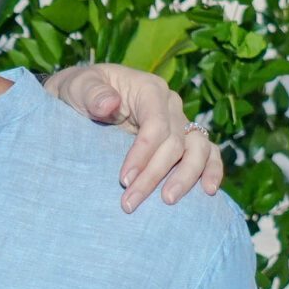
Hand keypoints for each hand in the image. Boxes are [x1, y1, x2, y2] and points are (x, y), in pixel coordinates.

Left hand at [43, 63, 224, 210]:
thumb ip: (91, 93)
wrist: (81, 101)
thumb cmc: (80, 92)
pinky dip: (211, 170)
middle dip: (154, 175)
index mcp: (149, 89)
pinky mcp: (184, 140)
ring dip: (186, 177)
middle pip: (175, 143)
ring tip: (168, 201)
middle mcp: (171, 106)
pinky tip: (208, 191)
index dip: (143, 153)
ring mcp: (180, 123)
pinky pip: (208, 153)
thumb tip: (109, 104)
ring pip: (198, 149)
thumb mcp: (77, 86)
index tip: (123, 180)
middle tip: (130, 202)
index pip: (156, 124)